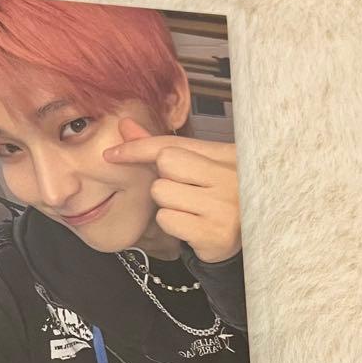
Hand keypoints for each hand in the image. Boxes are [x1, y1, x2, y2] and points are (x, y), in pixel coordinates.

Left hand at [103, 118, 241, 262]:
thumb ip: (161, 147)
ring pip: (162, 193)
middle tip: (185, 193)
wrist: (249, 238)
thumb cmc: (217, 198)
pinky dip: (173, 225)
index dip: (138, 147)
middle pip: (165, 163)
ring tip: (192, 210)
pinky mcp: (216, 233)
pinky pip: (167, 219)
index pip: (172, 143)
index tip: (112, 154)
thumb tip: (125, 125)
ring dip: (168, 204)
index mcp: (228, 153)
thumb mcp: (197, 167)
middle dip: (164, 179)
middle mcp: (232, 176)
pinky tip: (193, 227)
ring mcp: (226, 205)